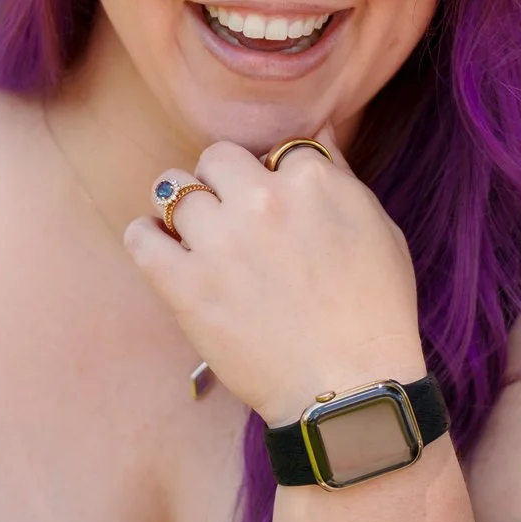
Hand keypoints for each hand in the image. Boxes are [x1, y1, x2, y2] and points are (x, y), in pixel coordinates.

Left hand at [122, 126, 427, 424]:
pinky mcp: (185, 285)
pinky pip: (141, 237)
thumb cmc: (376, 312)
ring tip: (194, 233)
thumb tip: (314, 132)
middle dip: (221, 181)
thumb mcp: (379, 230)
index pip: (275, 148)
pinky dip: (146, 237)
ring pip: (171, 188)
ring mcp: (219, 242)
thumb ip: (341, 175)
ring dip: (180, 206)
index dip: (272, 175)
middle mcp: (262, 200)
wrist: (351, 389)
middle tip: (230, 215)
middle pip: (216, 157)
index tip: (275, 204)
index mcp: (313, 181)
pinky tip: (161, 248)